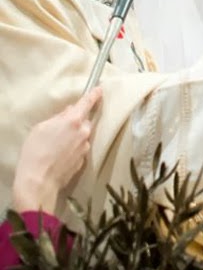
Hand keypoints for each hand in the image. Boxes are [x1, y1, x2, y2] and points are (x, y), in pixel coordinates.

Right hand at [12, 87, 102, 213]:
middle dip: (76, 123)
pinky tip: (60, 156)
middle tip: (60, 130)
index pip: (87, 103)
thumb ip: (58, 117)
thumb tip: (69, 111)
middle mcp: (84, 131)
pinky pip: (80, 148)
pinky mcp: (84, 159)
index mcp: (73, 120)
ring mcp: (85, 146)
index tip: (100, 89)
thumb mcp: (41, 128)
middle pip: (84, 121)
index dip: (94, 95)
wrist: (38, 180)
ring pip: (82, 136)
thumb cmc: (35, 151)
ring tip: (56, 146)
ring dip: (74, 137)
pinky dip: (73, 149)